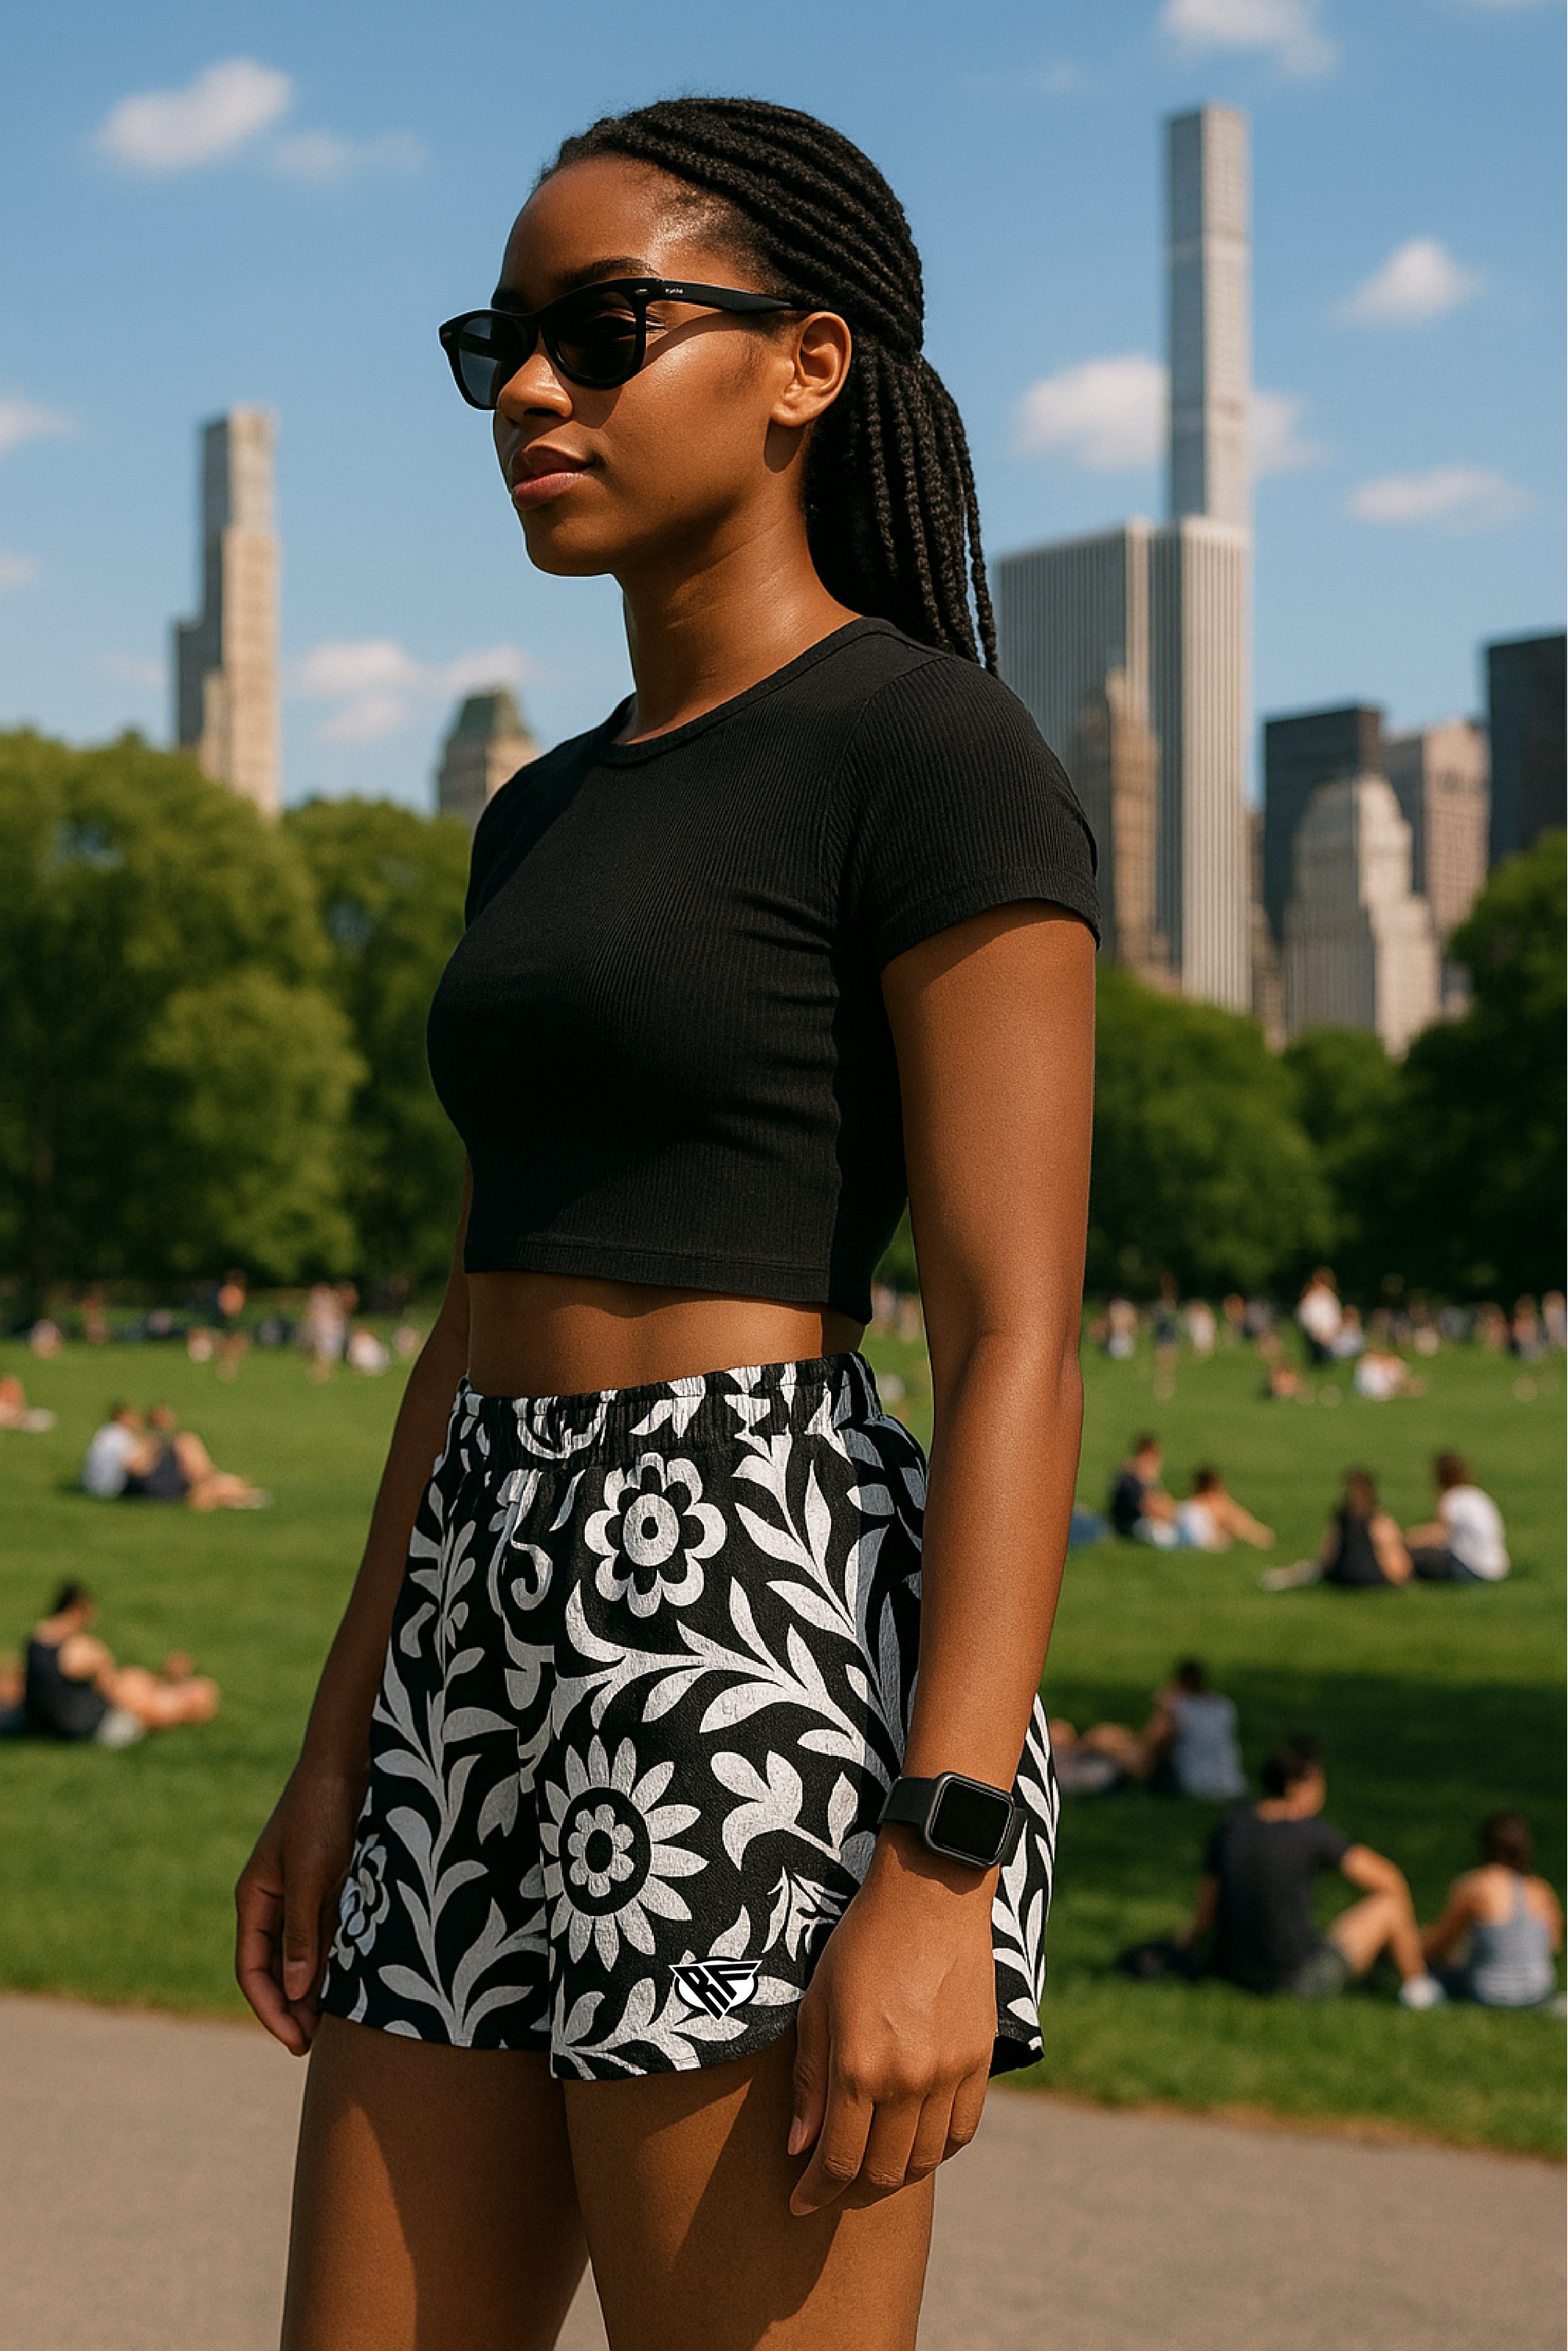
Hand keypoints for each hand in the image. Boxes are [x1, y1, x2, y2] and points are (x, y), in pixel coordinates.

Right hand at [235, 1760, 365, 2054]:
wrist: (350, 1760)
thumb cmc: (322, 1811)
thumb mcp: (311, 1874)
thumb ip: (302, 1932)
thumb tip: (292, 1993)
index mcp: (256, 1899)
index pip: (252, 1970)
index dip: (270, 2010)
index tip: (295, 2042)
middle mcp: (275, 1901)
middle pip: (276, 1969)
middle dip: (292, 2009)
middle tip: (316, 2047)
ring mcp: (304, 1894)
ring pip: (304, 1955)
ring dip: (316, 1990)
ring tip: (336, 2028)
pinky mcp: (332, 1885)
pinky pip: (329, 1934)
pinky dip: (337, 1961)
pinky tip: (354, 1985)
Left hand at [787, 1827, 996, 2215]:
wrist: (931, 1896)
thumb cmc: (862, 1943)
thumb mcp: (817, 2004)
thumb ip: (810, 2082)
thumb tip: (799, 2148)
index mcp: (859, 2066)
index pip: (837, 2161)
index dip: (815, 2193)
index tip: (799, 2205)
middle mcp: (908, 2080)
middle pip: (882, 2171)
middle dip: (851, 2189)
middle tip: (832, 2182)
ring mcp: (951, 2073)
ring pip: (926, 2160)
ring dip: (895, 2173)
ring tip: (873, 2162)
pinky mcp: (981, 2061)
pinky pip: (963, 2131)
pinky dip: (939, 2149)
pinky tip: (918, 2139)